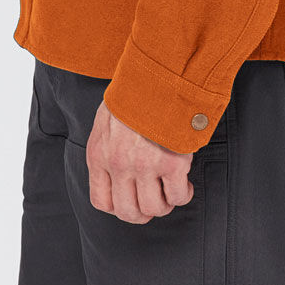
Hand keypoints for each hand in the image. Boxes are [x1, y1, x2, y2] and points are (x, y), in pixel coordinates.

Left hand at [85, 100, 195, 222]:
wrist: (159, 73)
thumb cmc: (133, 93)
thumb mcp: (106, 119)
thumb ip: (107, 147)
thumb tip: (115, 171)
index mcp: (100, 155)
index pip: (101, 202)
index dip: (118, 207)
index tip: (131, 200)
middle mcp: (120, 165)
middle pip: (129, 212)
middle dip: (143, 212)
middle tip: (154, 199)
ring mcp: (146, 165)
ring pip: (155, 209)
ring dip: (164, 204)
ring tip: (169, 189)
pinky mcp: (172, 162)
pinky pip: (178, 196)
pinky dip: (183, 194)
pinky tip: (184, 183)